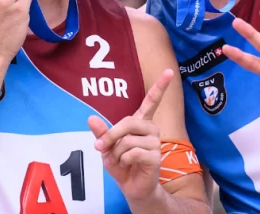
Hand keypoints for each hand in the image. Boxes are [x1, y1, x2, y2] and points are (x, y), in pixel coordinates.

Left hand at [87, 69, 173, 201]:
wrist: (132, 187)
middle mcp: (150, 129)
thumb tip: (90, 118)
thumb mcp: (107, 148)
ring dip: (116, 154)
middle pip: (127, 122)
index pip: (151, 101)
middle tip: (101, 149)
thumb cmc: (122, 165)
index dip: (160, 86)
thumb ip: (101, 133)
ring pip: (127, 140)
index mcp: (140, 123)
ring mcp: (155, 142)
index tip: (169, 71)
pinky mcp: (156, 157)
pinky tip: (128, 165)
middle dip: (110, 136)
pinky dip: (123, 161)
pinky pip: (133, 153)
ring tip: (120, 161)